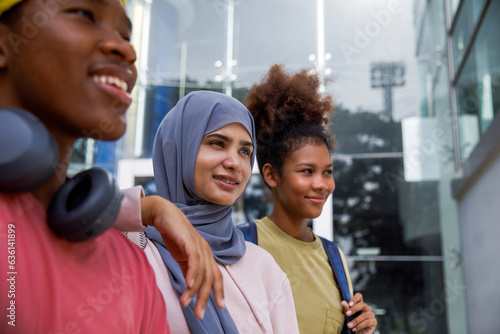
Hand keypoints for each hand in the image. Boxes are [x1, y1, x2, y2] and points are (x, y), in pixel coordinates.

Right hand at [141, 195, 223, 318]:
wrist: (163, 214)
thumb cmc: (173, 234)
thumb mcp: (182, 255)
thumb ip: (188, 269)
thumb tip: (191, 287)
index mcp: (206, 254)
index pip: (216, 275)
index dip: (219, 291)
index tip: (220, 307)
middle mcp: (205, 250)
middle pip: (210, 277)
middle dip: (206, 297)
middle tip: (199, 313)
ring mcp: (199, 245)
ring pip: (202, 272)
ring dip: (194, 290)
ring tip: (186, 303)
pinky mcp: (189, 240)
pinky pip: (194, 259)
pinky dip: (192, 273)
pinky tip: (188, 284)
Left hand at [341, 292, 376, 333]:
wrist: (358, 333)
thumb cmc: (352, 323)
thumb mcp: (347, 316)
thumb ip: (346, 309)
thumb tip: (343, 302)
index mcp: (360, 304)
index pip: (359, 296)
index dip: (355, 299)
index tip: (349, 304)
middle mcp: (367, 308)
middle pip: (362, 304)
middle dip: (354, 309)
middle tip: (347, 314)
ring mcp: (371, 315)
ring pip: (364, 315)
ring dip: (355, 321)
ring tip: (349, 325)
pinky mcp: (374, 322)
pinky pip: (367, 322)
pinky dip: (359, 326)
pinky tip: (354, 329)